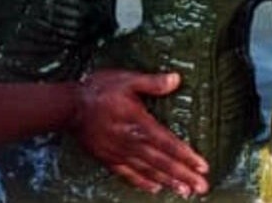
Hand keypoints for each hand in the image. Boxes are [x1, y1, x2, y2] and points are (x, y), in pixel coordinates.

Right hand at [70, 70, 208, 196]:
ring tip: (185, 192)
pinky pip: (128, 174)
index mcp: (138, 123)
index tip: (202, 166)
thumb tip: (176, 79)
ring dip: (168, 182)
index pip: (167, 142)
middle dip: (183, 175)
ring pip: (148, 171)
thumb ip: (152, 82)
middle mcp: (130, 142)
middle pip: (162, 162)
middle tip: (201, 187)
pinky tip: (155, 188)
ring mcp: (119, 153)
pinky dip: (142, 183)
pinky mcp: (108, 159)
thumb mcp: (127, 79)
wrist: (69, 107)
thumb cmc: (99, 90)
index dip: (185, 155)